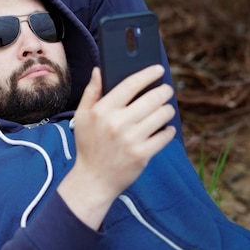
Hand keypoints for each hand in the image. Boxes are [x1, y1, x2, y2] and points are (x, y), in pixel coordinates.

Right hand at [57, 65, 175, 229]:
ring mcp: (131, 139)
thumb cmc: (88, 146)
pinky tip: (163, 129)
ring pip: (162, 115)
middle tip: (166, 90)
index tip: (159, 69)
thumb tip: (98, 70)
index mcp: (102, 111)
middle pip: (152, 98)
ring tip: (164, 110)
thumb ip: (91, 92)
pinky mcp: (142, 154)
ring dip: (167, 110)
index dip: (148, 74)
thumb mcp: (82, 117)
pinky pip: (165, 135)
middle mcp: (117, 123)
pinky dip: (168, 131)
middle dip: (164, 91)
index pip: (130, 85)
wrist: (93, 180)